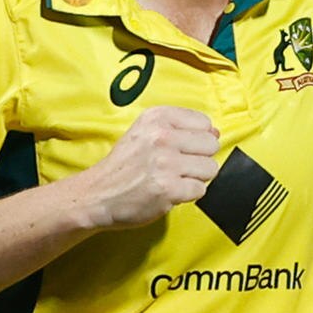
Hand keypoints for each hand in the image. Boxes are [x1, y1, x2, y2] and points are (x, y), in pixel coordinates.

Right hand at [69, 102, 225, 229]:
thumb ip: (181, 129)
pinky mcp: (168, 189)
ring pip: (210, 168)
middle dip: (199, 159)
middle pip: (211, 145)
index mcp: (156, 118)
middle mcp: (161, 136)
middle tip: (177, 167)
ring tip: (173, 179)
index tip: (180, 148)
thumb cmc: (123, 166)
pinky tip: (169, 191)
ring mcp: (166, 163)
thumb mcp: (145, 134)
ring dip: (195, 178)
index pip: (204, 123)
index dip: (197, 139)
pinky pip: (200, 190)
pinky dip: (187, 194)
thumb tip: (216, 132)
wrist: (96, 194)